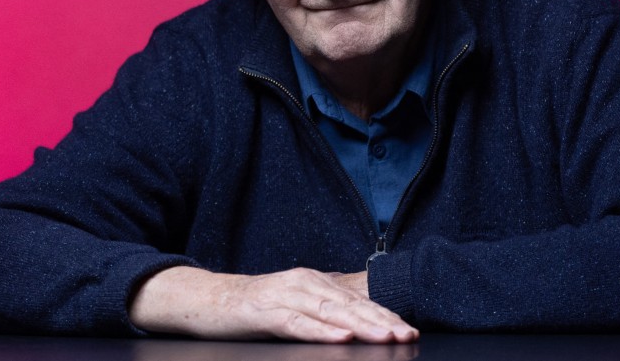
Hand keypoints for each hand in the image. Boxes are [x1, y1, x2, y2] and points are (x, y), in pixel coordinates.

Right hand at [129, 266, 416, 343]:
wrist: (209, 299)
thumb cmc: (255, 308)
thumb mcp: (297, 305)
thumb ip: (324, 312)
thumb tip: (357, 327)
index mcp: (317, 282)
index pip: (359, 301)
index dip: (386, 315)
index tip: (411, 329)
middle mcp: (306, 283)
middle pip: (351, 305)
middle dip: (383, 321)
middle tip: (408, 334)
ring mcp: (286, 295)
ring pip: (330, 312)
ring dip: (360, 326)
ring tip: (385, 336)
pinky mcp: (266, 311)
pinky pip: (298, 323)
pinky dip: (321, 331)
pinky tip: (340, 338)